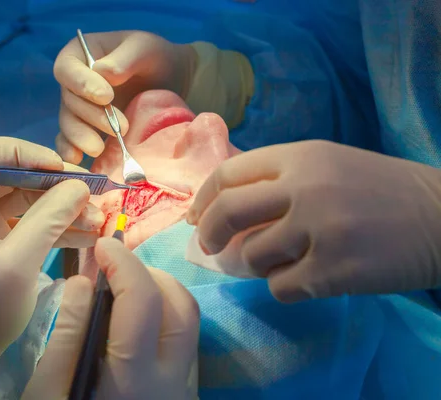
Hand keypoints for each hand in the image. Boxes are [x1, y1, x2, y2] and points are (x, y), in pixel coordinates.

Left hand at [0, 137, 105, 397]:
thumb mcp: (16, 265)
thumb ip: (48, 220)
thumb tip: (79, 187)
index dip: (23, 153)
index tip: (61, 168)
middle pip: (12, 177)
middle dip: (55, 187)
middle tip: (95, 195)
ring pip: (25, 200)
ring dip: (62, 208)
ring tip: (100, 220)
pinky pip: (28, 223)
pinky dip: (55, 227)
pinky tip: (88, 233)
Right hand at [22, 238, 199, 398]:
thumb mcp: (46, 394)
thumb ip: (67, 336)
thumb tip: (86, 282)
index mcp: (131, 382)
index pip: (141, 302)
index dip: (123, 263)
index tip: (102, 244)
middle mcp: (170, 384)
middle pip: (181, 308)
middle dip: (150, 273)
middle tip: (115, 265)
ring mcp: (183, 390)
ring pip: (189, 324)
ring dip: (161, 291)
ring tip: (123, 286)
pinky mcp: (184, 394)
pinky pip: (185, 342)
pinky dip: (165, 315)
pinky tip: (135, 319)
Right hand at [53, 30, 195, 162]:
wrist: (168, 82)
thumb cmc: (154, 59)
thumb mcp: (144, 49)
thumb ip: (124, 59)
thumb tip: (101, 72)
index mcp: (80, 54)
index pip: (67, 68)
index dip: (81, 84)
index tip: (106, 96)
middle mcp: (73, 82)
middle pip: (69, 101)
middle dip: (91, 116)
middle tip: (118, 128)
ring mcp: (77, 108)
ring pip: (68, 124)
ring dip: (81, 138)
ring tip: (99, 150)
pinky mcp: (86, 130)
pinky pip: (70, 141)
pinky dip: (71, 151)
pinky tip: (79, 162)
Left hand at [187, 140, 440, 302]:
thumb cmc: (381, 189)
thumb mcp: (328, 164)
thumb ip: (278, 180)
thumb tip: (223, 210)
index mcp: (300, 156)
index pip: (228, 174)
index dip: (204, 198)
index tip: (196, 217)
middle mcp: (304, 187)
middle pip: (228, 211)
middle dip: (207, 234)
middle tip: (207, 248)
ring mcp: (318, 228)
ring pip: (252, 255)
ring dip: (256, 265)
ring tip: (283, 261)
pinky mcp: (333, 270)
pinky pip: (280, 287)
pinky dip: (285, 287)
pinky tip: (308, 279)